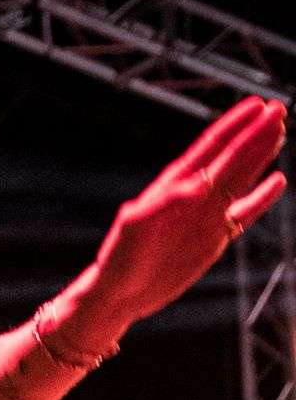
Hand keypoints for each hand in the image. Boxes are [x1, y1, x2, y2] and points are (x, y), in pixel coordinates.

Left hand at [86, 95, 286, 327]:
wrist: (121, 293)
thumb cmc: (119, 260)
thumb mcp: (133, 231)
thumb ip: (159, 207)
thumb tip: (189, 189)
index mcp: (174, 187)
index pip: (211, 149)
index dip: (235, 126)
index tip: (258, 106)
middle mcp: (194, 196)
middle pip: (231, 158)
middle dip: (254, 133)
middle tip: (278, 108)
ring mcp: (206, 215)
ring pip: (241, 179)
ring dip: (260, 156)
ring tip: (279, 131)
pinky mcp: (214, 237)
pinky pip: (245, 212)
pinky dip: (261, 197)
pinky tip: (277, 180)